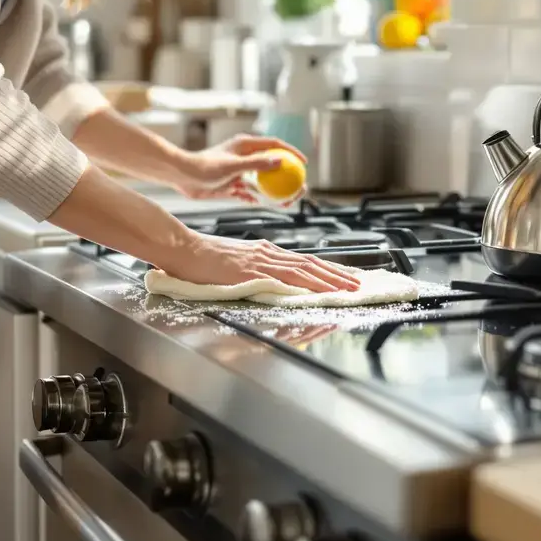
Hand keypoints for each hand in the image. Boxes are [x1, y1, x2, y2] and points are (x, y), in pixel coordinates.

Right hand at [157, 233, 359, 292]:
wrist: (183, 249)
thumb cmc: (201, 258)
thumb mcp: (234, 263)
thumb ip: (254, 271)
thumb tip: (271, 282)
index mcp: (264, 252)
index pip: (303, 261)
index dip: (327, 269)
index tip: (344, 276)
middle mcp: (268, 253)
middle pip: (311, 264)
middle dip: (337, 275)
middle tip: (358, 284)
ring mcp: (261, 261)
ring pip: (304, 270)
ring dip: (329, 280)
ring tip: (348, 289)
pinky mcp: (252, 271)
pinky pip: (285, 279)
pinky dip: (305, 285)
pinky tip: (317, 291)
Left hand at [169, 135, 307, 205]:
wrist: (182, 177)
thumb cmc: (205, 167)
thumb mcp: (233, 165)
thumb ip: (256, 164)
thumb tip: (280, 161)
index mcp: (245, 146)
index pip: (274, 146)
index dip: (292, 153)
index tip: (303, 164)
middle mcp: (244, 158)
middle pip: (272, 166)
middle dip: (288, 176)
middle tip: (301, 186)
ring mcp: (239, 173)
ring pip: (263, 183)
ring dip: (276, 191)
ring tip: (290, 200)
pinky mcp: (231, 186)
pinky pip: (250, 194)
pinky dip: (259, 199)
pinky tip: (270, 206)